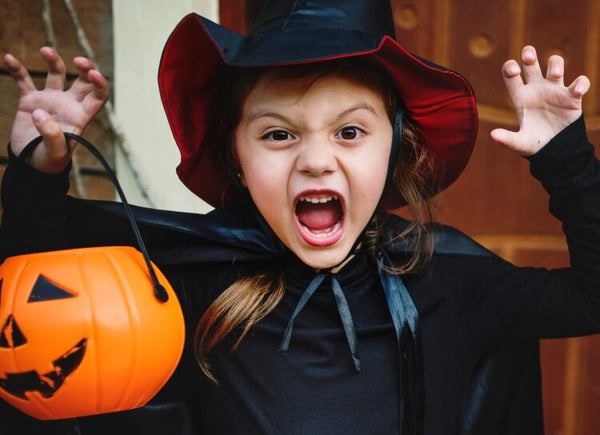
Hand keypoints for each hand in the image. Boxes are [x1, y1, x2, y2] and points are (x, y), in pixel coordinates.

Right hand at [4, 47, 108, 172]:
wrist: (30, 164)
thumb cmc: (49, 161)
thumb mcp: (55, 153)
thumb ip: (52, 135)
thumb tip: (41, 114)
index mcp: (80, 116)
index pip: (98, 96)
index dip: (100, 83)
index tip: (93, 73)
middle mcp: (68, 104)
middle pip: (82, 80)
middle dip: (85, 67)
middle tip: (78, 61)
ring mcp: (50, 101)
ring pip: (56, 74)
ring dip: (53, 60)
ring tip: (45, 50)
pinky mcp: (30, 101)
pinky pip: (24, 81)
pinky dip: (18, 69)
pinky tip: (10, 58)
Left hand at [490, 45, 589, 155]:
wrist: (556, 150)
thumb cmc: (535, 144)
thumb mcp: (519, 143)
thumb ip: (507, 139)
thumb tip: (493, 135)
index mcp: (520, 96)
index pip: (510, 74)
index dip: (510, 67)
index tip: (515, 70)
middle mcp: (536, 89)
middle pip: (531, 63)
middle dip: (529, 55)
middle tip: (528, 56)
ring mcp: (554, 91)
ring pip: (555, 65)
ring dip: (555, 64)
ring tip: (555, 74)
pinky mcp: (572, 97)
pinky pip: (580, 83)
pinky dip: (581, 83)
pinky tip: (577, 91)